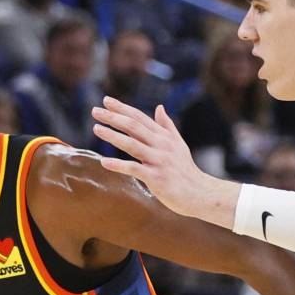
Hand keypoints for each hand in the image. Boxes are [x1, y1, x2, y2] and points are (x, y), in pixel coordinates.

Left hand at [91, 97, 230, 223]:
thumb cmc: (186, 170)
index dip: (122, 108)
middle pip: (134, 126)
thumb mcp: (178, 144)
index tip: (106, 101)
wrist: (200, 193)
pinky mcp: (156, 177)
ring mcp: (158, 160)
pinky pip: (135, 169)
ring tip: (97, 129)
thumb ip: (167, 126)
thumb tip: (159, 107)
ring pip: (132, 144)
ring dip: (113, 136)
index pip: (140, 117)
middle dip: (113, 117)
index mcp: (164, 136)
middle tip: (95, 111)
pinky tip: (105, 162)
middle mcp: (161, 145)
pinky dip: (119, 165)